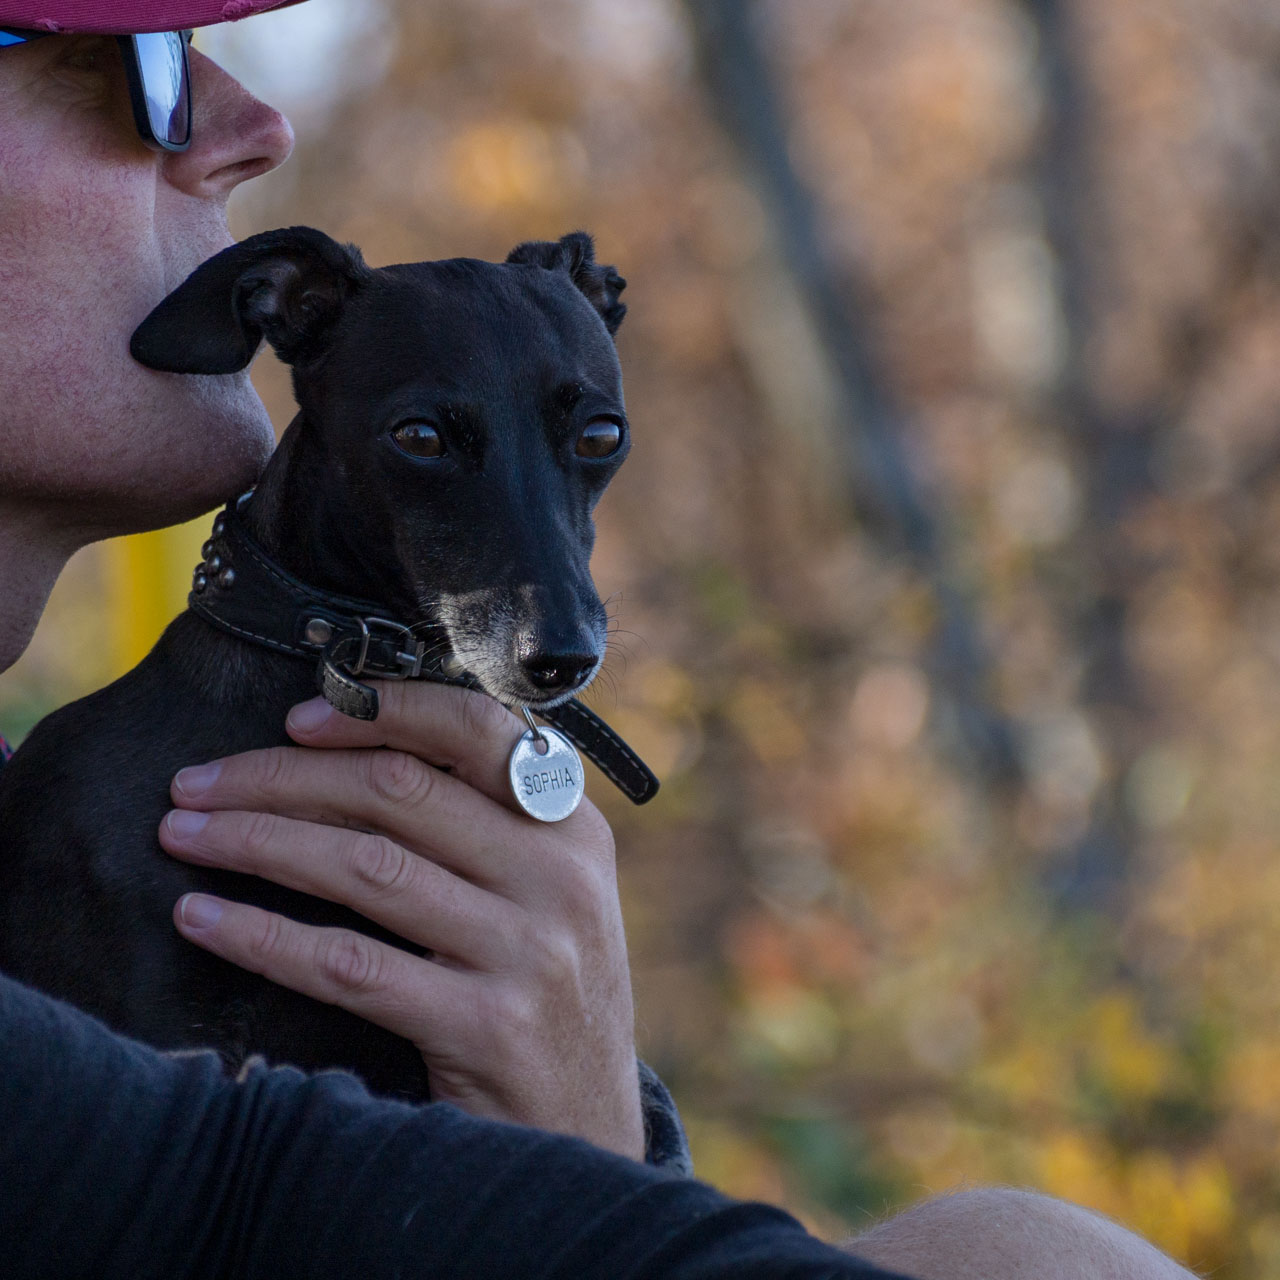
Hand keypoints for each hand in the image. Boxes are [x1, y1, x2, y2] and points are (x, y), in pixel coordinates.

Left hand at [157, 683, 644, 1160]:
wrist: (585, 1130)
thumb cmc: (546, 995)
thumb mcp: (549, 895)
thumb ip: (485, 827)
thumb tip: (352, 758)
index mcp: (570, 827)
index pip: (475, 731)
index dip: (378, 714)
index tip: (295, 720)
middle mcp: (557, 877)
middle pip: (398, 793)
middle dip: (282, 778)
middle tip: (198, 785)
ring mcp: (528, 950)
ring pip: (366, 868)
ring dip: (257, 843)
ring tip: (185, 836)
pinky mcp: (487, 1026)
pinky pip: (349, 966)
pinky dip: (264, 936)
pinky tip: (205, 920)